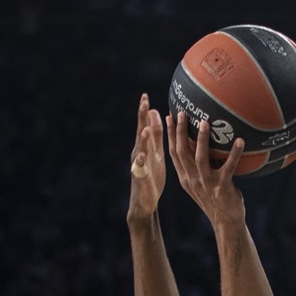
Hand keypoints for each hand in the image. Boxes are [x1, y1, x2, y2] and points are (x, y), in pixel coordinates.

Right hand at [127, 94, 166, 221]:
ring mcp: (139, 165)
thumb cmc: (152, 173)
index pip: (144, 125)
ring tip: (145, 128)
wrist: (144, 200)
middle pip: (140, 132)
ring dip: (142, 139)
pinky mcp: (141, 178)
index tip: (145, 96)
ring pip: (140, 149)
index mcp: (145, 146)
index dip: (144, 111)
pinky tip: (142, 156)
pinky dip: (141, 162)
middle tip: (144, 102)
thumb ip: (155, 134)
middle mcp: (139, 152)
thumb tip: (156, 112)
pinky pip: (141, 169)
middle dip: (141, 118)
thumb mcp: (156, 152)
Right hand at [166, 111, 245, 227]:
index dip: (170, 135)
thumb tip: (205, 142)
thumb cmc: (217, 199)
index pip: (173, 153)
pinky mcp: (222, 187)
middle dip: (179, 131)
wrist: (226, 222)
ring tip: (205, 122)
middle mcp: (192, 179)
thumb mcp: (203, 182)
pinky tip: (240, 140)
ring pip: (200, 158)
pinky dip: (234, 153)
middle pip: (182, 152)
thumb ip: (200, 165)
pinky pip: (229, 167)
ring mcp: (206, 184)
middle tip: (181, 112)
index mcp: (185, 177)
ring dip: (202, 140)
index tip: (169, 116)